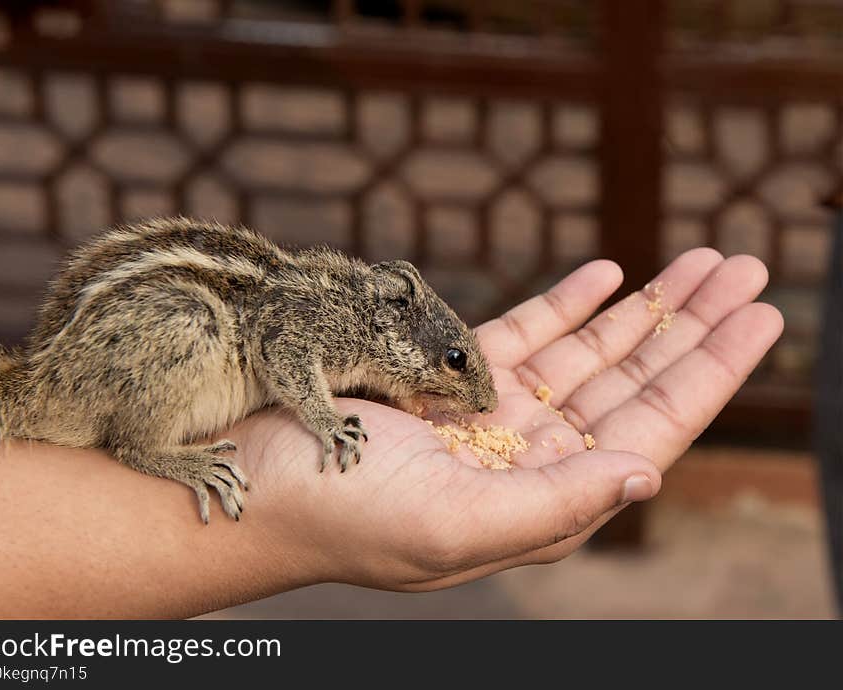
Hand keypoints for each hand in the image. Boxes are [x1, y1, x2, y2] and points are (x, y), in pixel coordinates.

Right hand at [228, 248, 782, 591]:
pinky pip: (522, 333)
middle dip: (691, 328)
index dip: (709, 373)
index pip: (650, 429)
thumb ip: (556, 507)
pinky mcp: (444, 374)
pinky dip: (567, 303)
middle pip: (631, 382)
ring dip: (644, 307)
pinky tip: (606, 276)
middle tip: (748, 271)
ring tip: (700, 262)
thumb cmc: (341, 518)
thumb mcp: (454, 527)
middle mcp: (526, 456)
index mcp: (541, 498)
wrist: (250, 487)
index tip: (761, 318)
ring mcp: (488, 412)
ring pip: (587, 352)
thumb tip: (649, 472)